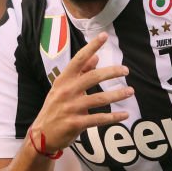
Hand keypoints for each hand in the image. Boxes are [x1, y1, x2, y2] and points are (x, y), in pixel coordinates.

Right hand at [31, 32, 132, 150]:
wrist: (41, 135)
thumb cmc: (55, 108)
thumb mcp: (63, 88)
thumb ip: (80, 73)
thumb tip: (96, 57)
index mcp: (63, 80)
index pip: (78, 60)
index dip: (91, 47)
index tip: (104, 36)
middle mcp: (66, 91)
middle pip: (92, 77)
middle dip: (111, 72)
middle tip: (126, 70)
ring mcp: (70, 108)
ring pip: (99, 99)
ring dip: (117, 95)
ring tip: (130, 91)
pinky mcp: (75, 123)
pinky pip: (99, 118)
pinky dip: (114, 117)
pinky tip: (124, 114)